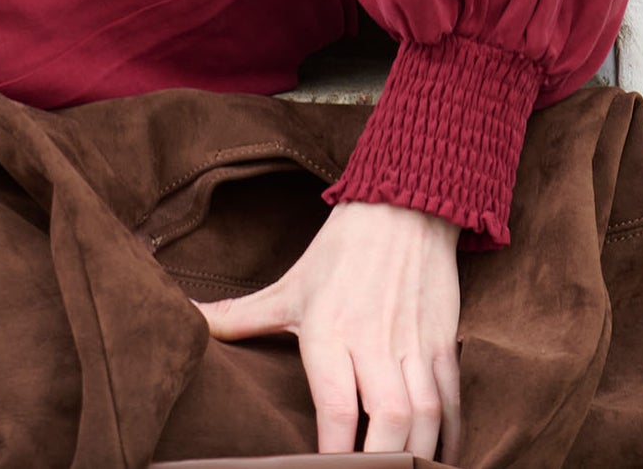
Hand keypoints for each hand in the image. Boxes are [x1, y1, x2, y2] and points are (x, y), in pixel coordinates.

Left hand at [198, 196, 461, 458]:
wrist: (405, 200)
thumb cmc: (343, 248)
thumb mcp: (291, 285)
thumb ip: (242, 315)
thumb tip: (191, 321)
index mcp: (330, 331)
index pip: (335, 409)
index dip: (333, 455)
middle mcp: (374, 341)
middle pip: (389, 419)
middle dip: (382, 462)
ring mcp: (413, 342)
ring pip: (425, 413)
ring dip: (418, 453)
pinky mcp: (442, 339)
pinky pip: (451, 398)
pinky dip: (449, 433)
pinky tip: (439, 456)